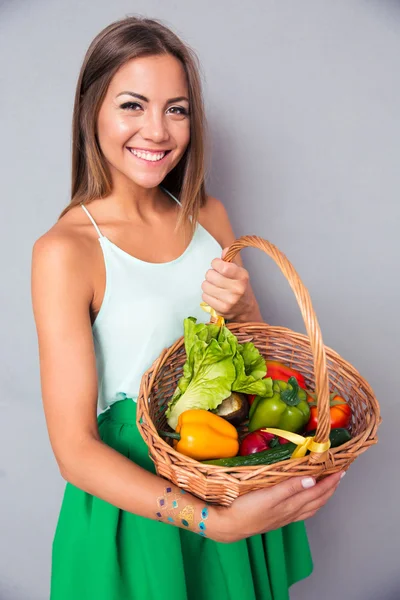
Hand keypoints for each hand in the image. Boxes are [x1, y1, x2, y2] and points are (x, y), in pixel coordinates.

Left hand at [202, 249, 258, 321]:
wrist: (245, 309)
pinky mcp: (221, 309)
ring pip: (205, 285)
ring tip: (215, 287)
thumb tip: (226, 249)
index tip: (217, 265)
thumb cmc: (239, 286)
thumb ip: (230, 260)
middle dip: (211, 274)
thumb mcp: (238, 272)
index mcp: (242, 276)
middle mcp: (237, 289)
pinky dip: (207, 295)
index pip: (223, 266)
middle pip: (210, 275)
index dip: (216, 263)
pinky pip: (204, 296)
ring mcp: (229, 300)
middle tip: (216, 278)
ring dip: (208, 285)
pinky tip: (215, 295)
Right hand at [210, 471, 343, 542]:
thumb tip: (313, 480)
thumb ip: (289, 488)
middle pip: (317, 500)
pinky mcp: (277, 518)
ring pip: (311, 507)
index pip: (317, 492)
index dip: (330, 481)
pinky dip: (310, 503)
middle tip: (340, 474)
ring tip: (329, 485)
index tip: (341, 469)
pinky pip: (302, 511)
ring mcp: (284, 517)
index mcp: (290, 505)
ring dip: (323, 496)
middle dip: (330, 488)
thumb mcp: (267, 496)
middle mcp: (291, 512)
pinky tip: (307, 498)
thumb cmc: (245, 508)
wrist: (228, 526)